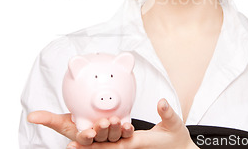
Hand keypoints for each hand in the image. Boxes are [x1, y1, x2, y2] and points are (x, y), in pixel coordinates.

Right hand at [27, 112, 133, 145]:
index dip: (83, 139)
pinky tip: (126, 124)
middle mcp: (98, 140)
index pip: (83, 141)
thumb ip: (48, 119)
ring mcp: (111, 139)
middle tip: (100, 124)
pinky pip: (127, 134)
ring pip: (113, 136)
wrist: (99, 122)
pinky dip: (127, 130)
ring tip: (112, 121)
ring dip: (113, 130)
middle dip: (99, 132)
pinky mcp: (123, 136)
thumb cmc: (80, 125)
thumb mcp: (64, 122)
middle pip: (99, 138)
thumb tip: (30, 116)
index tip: (84, 135)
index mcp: (84, 138)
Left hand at [67, 98, 198, 148]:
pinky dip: (100, 143)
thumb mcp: (174, 124)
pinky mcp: (130, 144)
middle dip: (88, 146)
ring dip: (91, 145)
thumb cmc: (177, 138)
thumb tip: (162, 102)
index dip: (95, 143)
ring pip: (106, 146)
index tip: (79, 141)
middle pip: (104, 147)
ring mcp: (128, 146)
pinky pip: (112, 144)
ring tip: (73, 143)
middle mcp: (129, 146)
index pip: (112, 145)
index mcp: (136, 142)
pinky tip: (90, 138)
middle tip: (70, 144)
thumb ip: (168, 113)